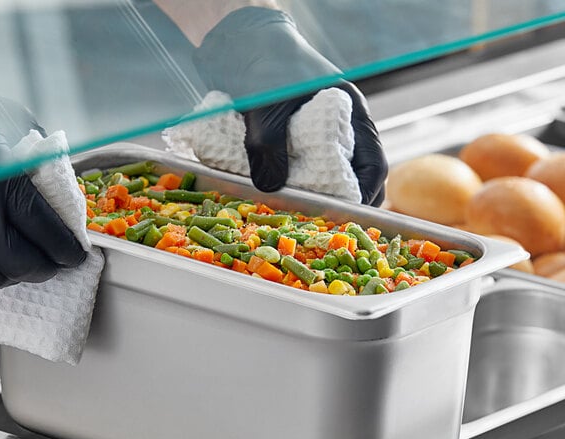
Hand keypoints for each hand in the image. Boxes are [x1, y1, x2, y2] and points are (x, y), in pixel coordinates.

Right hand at [0, 85, 85, 287]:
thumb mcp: (17, 125)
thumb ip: (44, 161)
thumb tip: (68, 201)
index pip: (42, 229)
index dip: (64, 249)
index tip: (76, 254)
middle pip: (16, 259)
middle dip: (45, 268)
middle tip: (58, 263)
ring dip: (17, 274)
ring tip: (32, 262)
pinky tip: (2, 256)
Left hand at [193, 7, 387, 205]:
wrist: (241, 42)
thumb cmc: (264, 65)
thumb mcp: (266, 106)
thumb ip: (267, 145)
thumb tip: (271, 187)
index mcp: (348, 113)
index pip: (373, 163)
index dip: (365, 194)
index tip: (346, 216)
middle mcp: (340, 126)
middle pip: (355, 173)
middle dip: (341, 200)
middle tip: (322, 221)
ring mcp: (320, 132)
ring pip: (329, 173)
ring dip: (316, 193)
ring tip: (301, 211)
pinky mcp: (298, 136)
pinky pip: (304, 167)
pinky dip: (295, 182)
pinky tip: (281, 192)